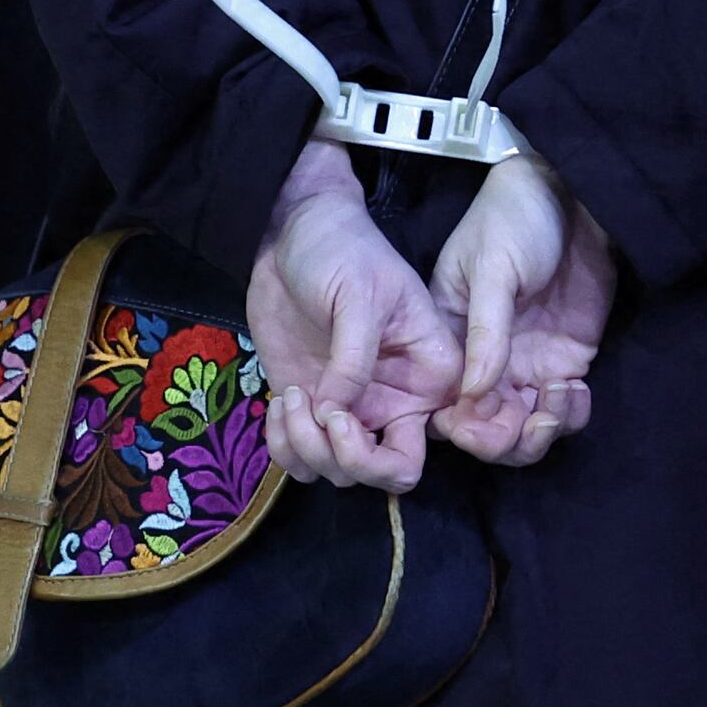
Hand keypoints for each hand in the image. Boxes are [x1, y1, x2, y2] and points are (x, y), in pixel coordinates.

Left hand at [247, 143, 455, 493]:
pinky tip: (278, 403)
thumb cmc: (342, 250)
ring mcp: (352, 407)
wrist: (292, 233)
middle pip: (383, 473)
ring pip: (337, 472)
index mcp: (428, 375)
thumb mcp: (359, 296)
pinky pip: (300, 457)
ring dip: (306, 450)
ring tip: (290, 398)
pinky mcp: (311, 406)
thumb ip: (354, 358)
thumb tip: (332, 416)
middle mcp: (397, 401)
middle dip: (344, 460)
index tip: (346, 419)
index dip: (383, 457)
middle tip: (319, 418)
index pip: (424, 447)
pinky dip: (283, 446)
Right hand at [424, 150, 619, 468]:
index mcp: (448, 341)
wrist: (573, 192)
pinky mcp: (564, 359)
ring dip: (538, 435)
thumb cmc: (515, 218)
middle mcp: (482, 362)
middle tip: (531, 419)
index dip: (462, 425)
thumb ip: (486, 330)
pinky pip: (561, 409)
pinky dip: (568, 416)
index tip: (483, 418)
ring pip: (522, 431)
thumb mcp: (492, 268)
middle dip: (503, 441)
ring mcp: (524, 364)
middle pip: (482, 431)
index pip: (443, 405)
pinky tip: (575, 391)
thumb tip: (474, 395)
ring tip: (558, 400)